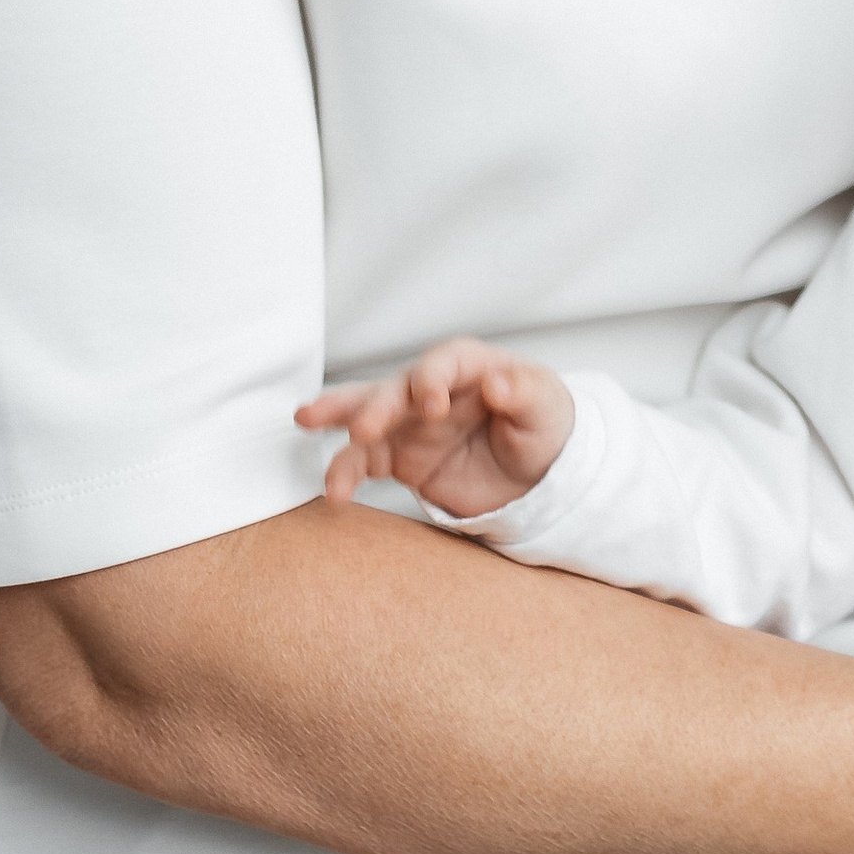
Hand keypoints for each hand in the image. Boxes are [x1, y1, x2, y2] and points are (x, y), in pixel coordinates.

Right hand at [297, 345, 576, 520]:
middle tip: (365, 426)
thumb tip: (499, 382)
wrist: (534, 476)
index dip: (433, 378)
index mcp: (470, 367)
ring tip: (307, 422)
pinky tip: (334, 490)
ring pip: (366, 414)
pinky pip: (364, 462)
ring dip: (339, 418)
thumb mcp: (546, 407)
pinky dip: (345, 473)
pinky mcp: (398, 458)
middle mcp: (431, 390)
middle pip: (397, 386)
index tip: (430, 402)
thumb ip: (525, 392)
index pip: (445, 362)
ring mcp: (410, 424)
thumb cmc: (540, 425)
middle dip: (378, 404)